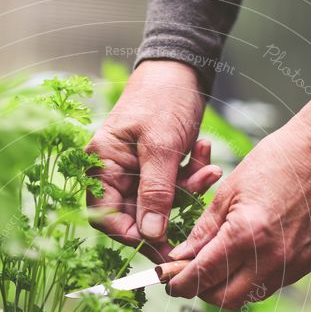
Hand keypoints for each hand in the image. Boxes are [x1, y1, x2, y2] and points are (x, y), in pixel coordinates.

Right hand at [87, 60, 221, 261]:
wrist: (183, 67)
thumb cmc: (163, 97)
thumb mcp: (161, 147)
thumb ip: (156, 193)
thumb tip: (151, 235)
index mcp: (102, 165)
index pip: (106, 217)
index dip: (132, 236)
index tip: (162, 245)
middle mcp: (114, 172)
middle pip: (136, 216)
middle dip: (170, 210)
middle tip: (198, 213)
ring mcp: (136, 172)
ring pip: (161, 204)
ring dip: (188, 190)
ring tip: (209, 169)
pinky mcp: (158, 169)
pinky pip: (174, 189)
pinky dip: (193, 178)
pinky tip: (204, 153)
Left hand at [167, 100, 310, 307]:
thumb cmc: (274, 163)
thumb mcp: (228, 192)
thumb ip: (203, 230)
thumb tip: (181, 256)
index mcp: (245, 235)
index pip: (203, 276)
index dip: (180, 284)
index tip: (170, 283)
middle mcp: (271, 257)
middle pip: (224, 299)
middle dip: (202, 292)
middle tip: (192, 277)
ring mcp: (293, 264)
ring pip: (250, 296)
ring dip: (229, 288)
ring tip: (219, 267)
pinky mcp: (308, 263)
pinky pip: (273, 284)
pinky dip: (254, 278)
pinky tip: (249, 257)